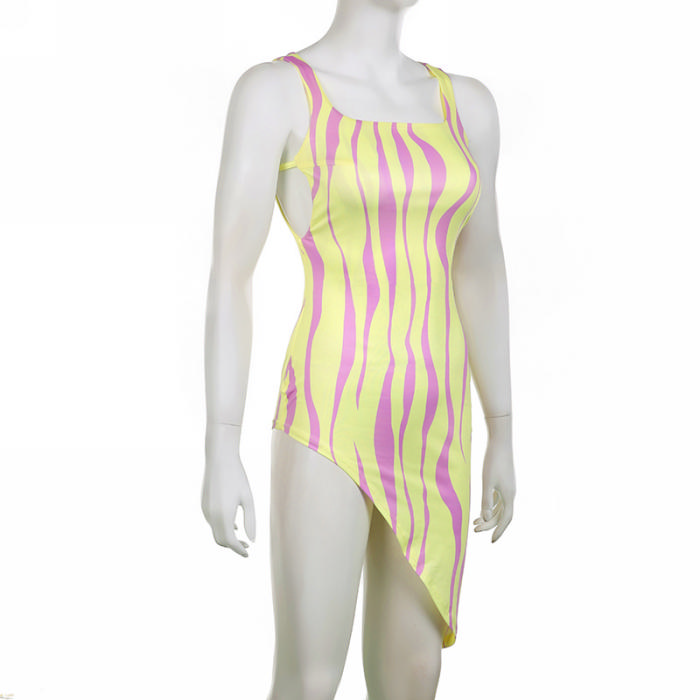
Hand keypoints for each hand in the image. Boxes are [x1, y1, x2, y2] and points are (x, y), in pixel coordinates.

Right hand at [202, 425, 256, 556]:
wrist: (219, 458)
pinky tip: (232, 524)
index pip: (230, 542)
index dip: (239, 550)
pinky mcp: (203, 504)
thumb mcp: (248, 499)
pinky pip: (211, 522)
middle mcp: (211, 516)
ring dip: (227, 537)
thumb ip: (250, 520)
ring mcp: (205, 510)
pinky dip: (221, 527)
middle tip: (247, 546)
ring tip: (241, 537)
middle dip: (233, 546)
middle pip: (220, 540)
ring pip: (215, 532)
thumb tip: (252, 540)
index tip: (248, 554)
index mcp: (223, 516)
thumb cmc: (237, 477)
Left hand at [473, 433, 514, 542]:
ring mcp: (507, 487)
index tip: (492, 542)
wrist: (500, 442)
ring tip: (475, 524)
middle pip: (502, 515)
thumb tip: (486, 519)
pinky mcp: (503, 482)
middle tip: (475, 531)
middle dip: (489, 525)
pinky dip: (489, 506)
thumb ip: (486, 501)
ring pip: (499, 508)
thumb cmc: (493, 462)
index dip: (499, 531)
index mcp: (509, 496)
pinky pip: (497, 499)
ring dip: (489, 516)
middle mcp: (510, 493)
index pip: (506, 519)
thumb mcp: (487, 482)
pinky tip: (481, 509)